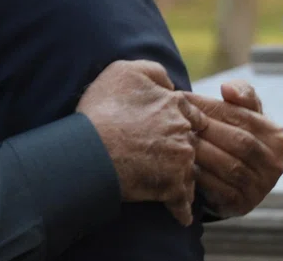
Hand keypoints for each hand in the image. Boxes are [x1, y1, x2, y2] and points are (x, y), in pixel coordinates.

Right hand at [77, 60, 207, 226]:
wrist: (90, 149)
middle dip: (182, 149)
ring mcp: (182, 162)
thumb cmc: (103, 109)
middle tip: (162, 154)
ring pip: (191, 172)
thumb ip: (153, 71)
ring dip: (181, 177)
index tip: (166, 129)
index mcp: (177, 106)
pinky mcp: (173, 189)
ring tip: (163, 181)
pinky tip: (175, 211)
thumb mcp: (124, 71)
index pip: (192, 114)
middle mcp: (185, 133)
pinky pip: (184, 204)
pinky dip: (180, 210)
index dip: (179, 121)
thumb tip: (170, 84)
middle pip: (192, 143)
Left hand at [184, 81, 282, 217]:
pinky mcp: (242, 204)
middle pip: (237, 141)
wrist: (230, 177)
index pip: (240, 116)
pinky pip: (219, 188)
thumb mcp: (242, 112)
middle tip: (175, 120)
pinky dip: (199, 175)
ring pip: (229, 165)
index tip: (180, 99)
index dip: (208, 107)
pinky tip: (182, 164)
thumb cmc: (233, 133)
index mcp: (275, 135)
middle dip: (204, 129)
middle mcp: (274, 162)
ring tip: (176, 139)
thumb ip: (240, 93)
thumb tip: (227, 88)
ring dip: (200, 152)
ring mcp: (261, 186)